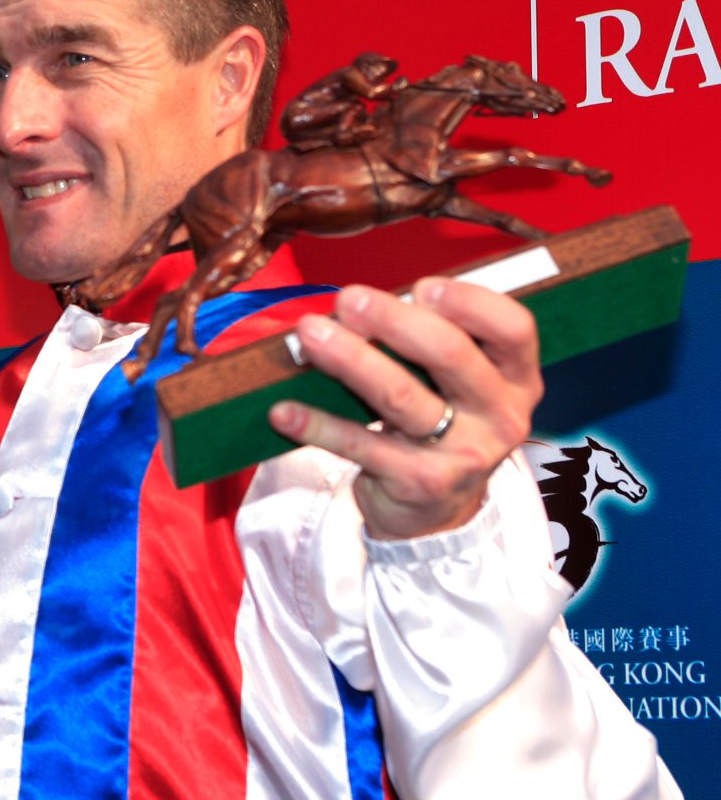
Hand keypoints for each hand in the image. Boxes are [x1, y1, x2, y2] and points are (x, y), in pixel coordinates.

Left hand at [270, 278, 540, 539]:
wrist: (435, 512)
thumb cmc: (440, 425)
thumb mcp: (457, 386)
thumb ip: (429, 345)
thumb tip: (363, 306)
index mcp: (517, 379)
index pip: (512, 328)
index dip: (469, 301)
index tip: (422, 287)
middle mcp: (499, 416)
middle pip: (449, 355)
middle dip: (392, 321)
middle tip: (348, 300)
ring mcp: (462, 454)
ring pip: (399, 397)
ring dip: (350, 360)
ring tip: (310, 336)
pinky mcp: (417, 482)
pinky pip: (359, 445)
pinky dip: (317, 424)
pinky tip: (283, 410)